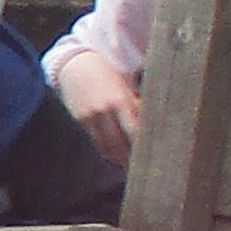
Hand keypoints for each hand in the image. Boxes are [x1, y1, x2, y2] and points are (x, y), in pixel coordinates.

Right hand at [51, 46, 141, 163]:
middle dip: (131, 157)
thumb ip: (136, 106)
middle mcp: (104, 110)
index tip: (152, 154)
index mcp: (120, 100)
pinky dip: (105, 152)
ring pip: (106, 147)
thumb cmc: (107, 75)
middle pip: (120, 143)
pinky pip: (95, 142)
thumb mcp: (124, 88)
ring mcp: (90, 117)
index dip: (143, 146)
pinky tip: (114, 157)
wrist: (77, 65)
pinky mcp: (80, 120)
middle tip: (143, 166)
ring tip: (129, 165)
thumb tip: (151, 126)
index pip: (134, 131)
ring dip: (118, 158)